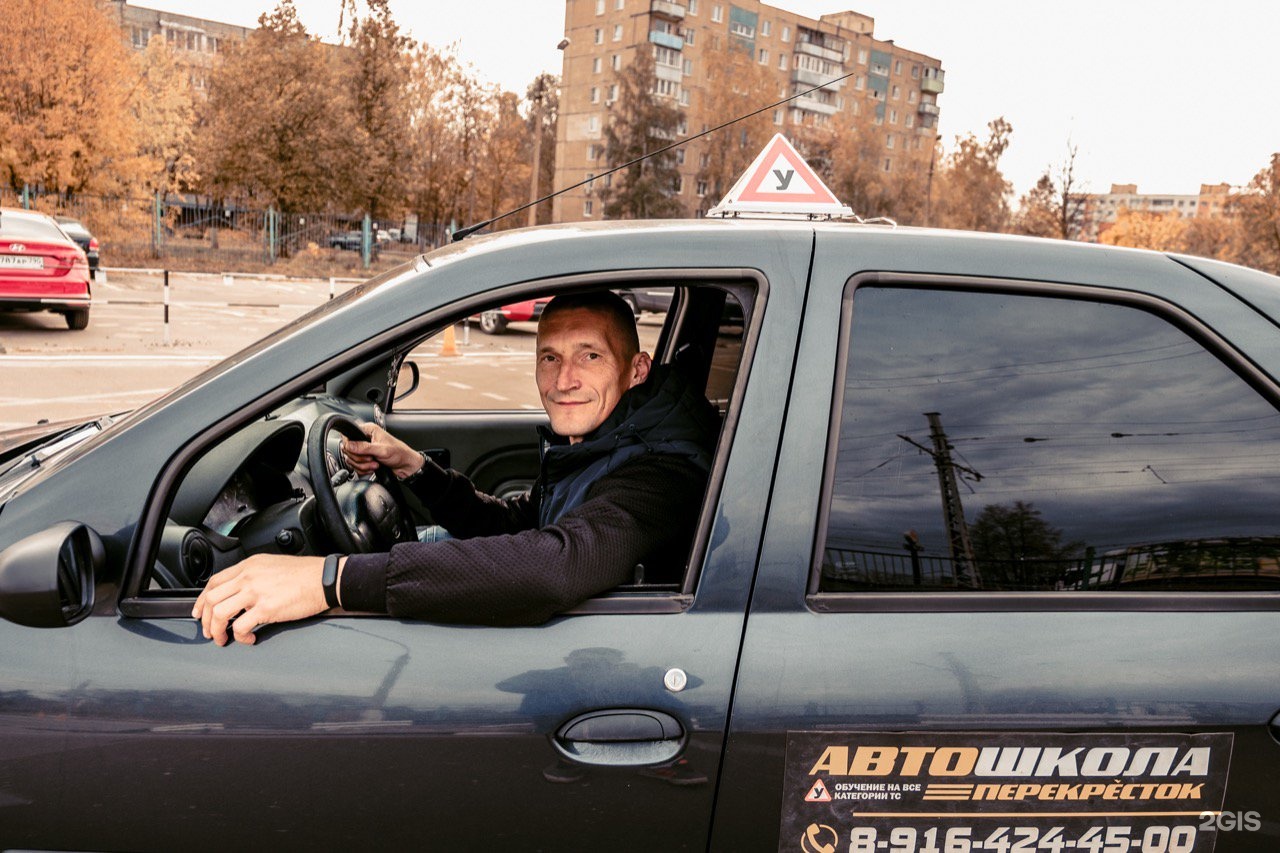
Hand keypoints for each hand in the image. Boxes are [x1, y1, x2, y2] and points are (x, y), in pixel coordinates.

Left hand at [192, 553, 329, 645]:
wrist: (325, 579)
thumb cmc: (305, 574)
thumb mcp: (272, 566)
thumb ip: (254, 576)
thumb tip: (241, 593)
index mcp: (249, 566)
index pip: (214, 582)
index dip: (202, 600)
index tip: (201, 612)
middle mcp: (248, 576)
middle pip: (212, 598)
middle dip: (206, 619)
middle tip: (210, 631)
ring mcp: (256, 592)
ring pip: (220, 613)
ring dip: (217, 630)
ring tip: (223, 639)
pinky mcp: (266, 608)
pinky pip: (241, 626)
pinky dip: (240, 637)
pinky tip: (249, 639)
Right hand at [340, 422, 420, 478]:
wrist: (406, 466)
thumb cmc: (399, 453)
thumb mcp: (382, 450)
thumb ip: (364, 447)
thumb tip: (349, 445)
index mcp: (368, 430)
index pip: (348, 436)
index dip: (351, 447)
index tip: (360, 452)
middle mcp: (365, 438)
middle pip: (348, 450)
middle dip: (360, 459)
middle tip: (371, 459)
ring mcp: (364, 450)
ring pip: (351, 460)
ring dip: (363, 466)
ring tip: (375, 464)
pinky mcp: (365, 459)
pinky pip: (356, 466)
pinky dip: (364, 470)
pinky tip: (373, 468)